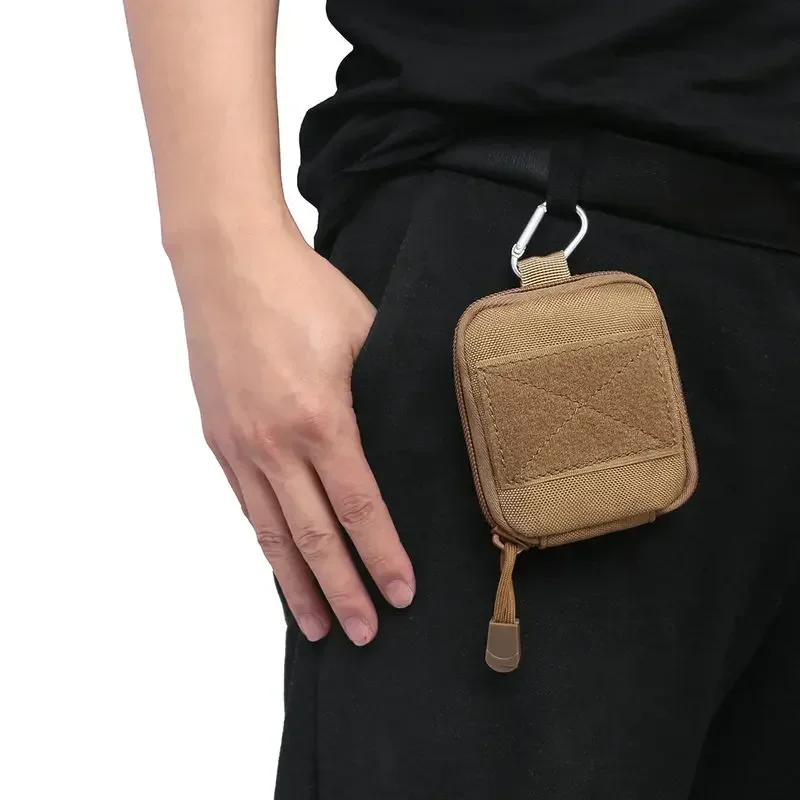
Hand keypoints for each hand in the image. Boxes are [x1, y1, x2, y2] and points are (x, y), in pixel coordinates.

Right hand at [172, 223, 414, 644]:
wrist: (227, 261)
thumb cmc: (299, 290)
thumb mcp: (363, 337)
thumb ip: (382, 394)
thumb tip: (406, 433)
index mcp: (319, 419)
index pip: (359, 508)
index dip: (382, 556)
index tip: (402, 593)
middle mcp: (274, 444)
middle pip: (313, 536)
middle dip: (342, 590)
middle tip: (365, 633)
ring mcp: (239, 445)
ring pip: (272, 532)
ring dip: (297, 583)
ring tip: (318, 625)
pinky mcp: (218, 437)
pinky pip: (246, 505)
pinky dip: (266, 543)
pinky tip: (279, 565)